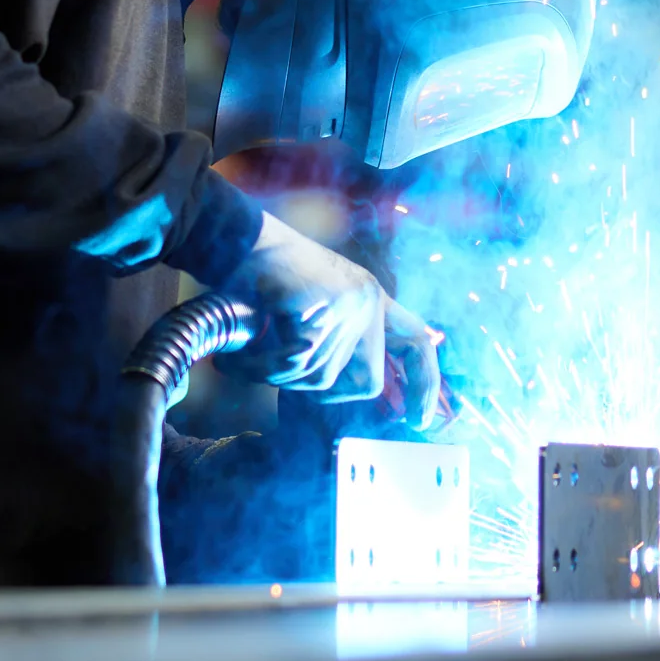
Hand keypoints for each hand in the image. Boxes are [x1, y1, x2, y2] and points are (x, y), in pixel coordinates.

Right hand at [218, 213, 444, 428]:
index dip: (423, 383)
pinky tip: (236, 361)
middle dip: (315, 389)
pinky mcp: (325, 308)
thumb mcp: (310, 307)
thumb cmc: (262, 275)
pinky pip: (297, 363)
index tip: (419, 421)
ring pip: (321, 376)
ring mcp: (351, 304)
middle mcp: (369, 301)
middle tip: (271, 373)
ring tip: (240, 363)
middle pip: (362, 381)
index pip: (414, 343)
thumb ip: (330, 340)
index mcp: (371, 299)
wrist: (238, 238)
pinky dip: (261, 368)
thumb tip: (328, 391)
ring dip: (274, 376)